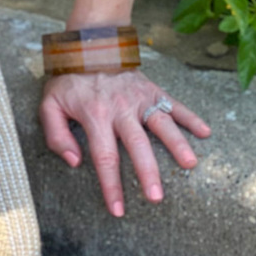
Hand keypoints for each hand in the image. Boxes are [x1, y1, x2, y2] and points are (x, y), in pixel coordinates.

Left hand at [39, 69, 210, 217]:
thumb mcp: (49, 105)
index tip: (118, 210)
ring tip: (190, 164)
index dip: (112, 186)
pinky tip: (205, 132)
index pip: (104, 157)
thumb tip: (75, 162)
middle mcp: (120, 108)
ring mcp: (139, 98)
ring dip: (176, 144)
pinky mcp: (152, 89)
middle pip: (137, 145)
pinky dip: (191, 117)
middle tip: (157, 197)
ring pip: (161, 123)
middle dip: (147, 172)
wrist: (87, 46)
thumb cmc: (68, 81)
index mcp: (95, 115)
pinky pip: (174, 104)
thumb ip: (56, 135)